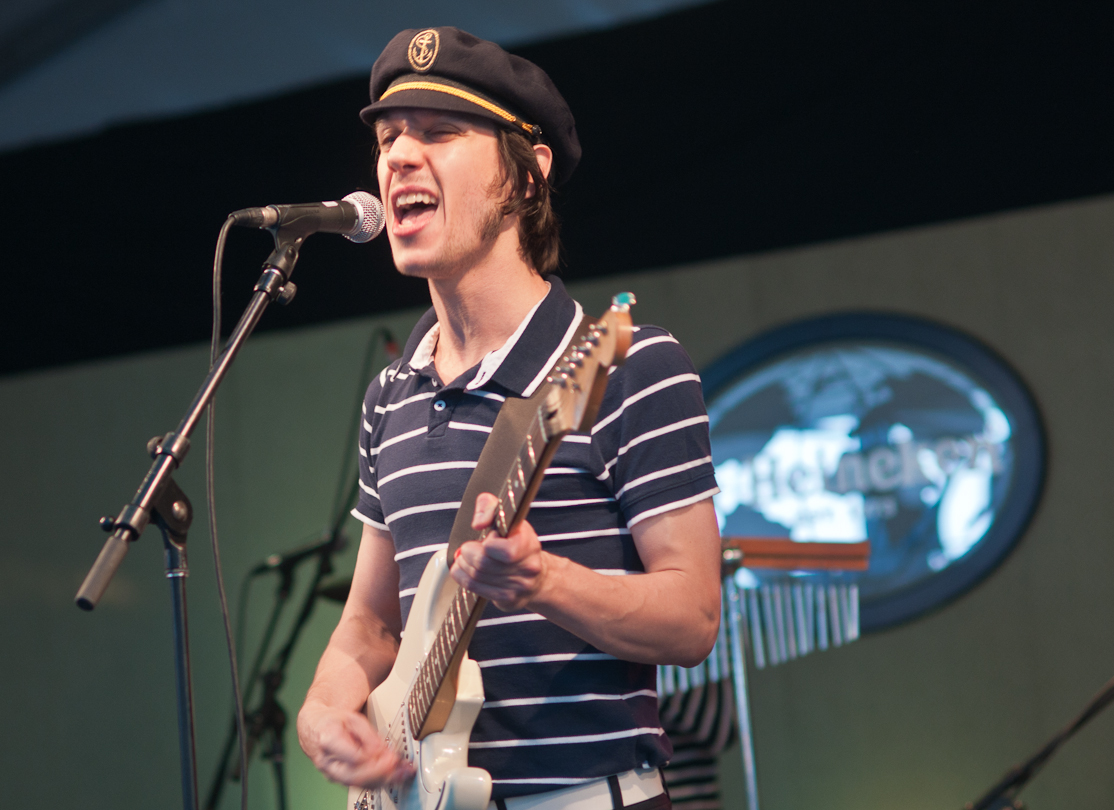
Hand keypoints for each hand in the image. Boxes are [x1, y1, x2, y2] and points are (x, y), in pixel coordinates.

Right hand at [297, 702, 413, 787]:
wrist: (316, 729)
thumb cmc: (333, 722)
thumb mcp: (352, 718)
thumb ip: (368, 735)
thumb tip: (382, 751)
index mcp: (328, 740)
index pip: (352, 757)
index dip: (374, 760)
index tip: (391, 756)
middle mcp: (328, 762)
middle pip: (355, 776)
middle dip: (380, 773)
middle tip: (398, 766)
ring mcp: (333, 774)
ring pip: (359, 784)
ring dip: (384, 780)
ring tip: (403, 772)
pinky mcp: (341, 780)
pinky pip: (361, 785)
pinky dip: (380, 782)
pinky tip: (395, 775)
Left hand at [450, 492, 548, 610]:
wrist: (537, 575)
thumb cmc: (517, 541)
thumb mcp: (507, 516)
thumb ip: (488, 506)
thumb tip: (478, 523)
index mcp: (529, 545)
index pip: (506, 551)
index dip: (489, 543)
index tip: (489, 537)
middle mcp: (528, 568)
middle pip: (483, 564)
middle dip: (468, 553)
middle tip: (467, 548)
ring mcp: (518, 587)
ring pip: (476, 577)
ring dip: (462, 565)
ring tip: (465, 557)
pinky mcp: (507, 600)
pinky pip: (475, 589)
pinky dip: (462, 577)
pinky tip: (464, 569)